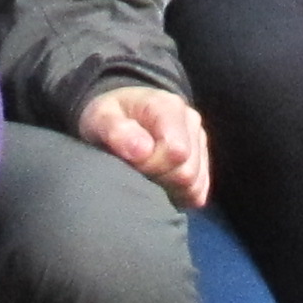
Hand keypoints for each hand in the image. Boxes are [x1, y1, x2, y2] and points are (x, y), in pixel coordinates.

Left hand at [76, 85, 210, 208]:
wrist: (122, 113)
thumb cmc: (110, 116)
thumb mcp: (100, 117)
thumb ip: (115, 130)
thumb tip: (142, 150)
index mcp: (168, 107)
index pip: (176, 151)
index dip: (152, 166)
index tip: (131, 164)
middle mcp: (191, 121)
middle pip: (187, 171)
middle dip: (159, 180)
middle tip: (136, 173)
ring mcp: (200, 141)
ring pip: (195, 184)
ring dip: (169, 189)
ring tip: (146, 178)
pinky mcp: (202, 161)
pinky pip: (199, 191)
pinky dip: (179, 195)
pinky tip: (160, 186)